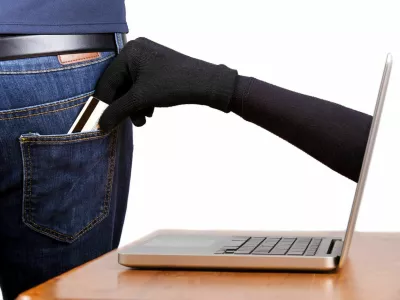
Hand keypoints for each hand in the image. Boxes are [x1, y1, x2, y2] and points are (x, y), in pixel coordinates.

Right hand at [94, 37, 237, 130]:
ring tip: (143, 119)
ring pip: (131, 89)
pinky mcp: (157, 69)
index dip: (104, 103)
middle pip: (119, 85)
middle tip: (126, 123)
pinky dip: (144, 101)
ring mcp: (147, 60)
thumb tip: (101, 124)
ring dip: (135, 107)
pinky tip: (150, 111)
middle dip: (124, 107)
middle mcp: (136, 52)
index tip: (101, 121)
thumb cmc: (172, 85)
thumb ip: (118, 111)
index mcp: (129, 52)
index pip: (108, 81)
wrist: (205, 84)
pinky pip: (142, 87)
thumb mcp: (141, 98)